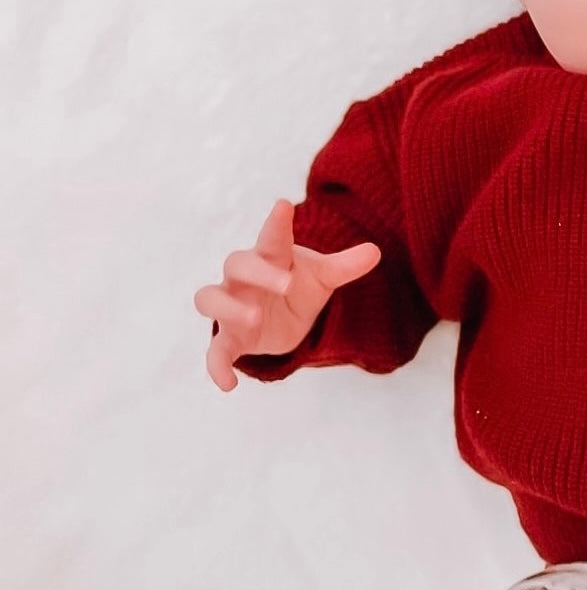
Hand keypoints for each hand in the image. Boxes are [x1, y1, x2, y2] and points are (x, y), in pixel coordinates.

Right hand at [193, 199, 380, 392]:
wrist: (282, 316)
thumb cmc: (297, 285)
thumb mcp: (324, 277)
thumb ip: (345, 266)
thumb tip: (375, 251)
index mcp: (270, 256)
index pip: (271, 236)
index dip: (276, 223)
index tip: (284, 205)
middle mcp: (244, 277)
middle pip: (236, 263)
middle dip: (259, 272)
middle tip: (286, 284)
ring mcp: (232, 305)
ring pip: (209, 298)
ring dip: (228, 308)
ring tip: (254, 319)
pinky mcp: (230, 338)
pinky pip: (214, 351)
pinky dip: (216, 367)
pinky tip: (229, 385)